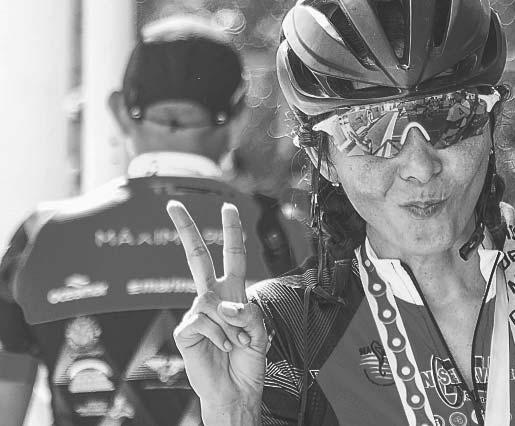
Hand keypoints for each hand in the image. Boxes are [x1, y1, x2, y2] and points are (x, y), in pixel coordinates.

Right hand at [169, 201, 267, 412]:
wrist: (235, 389)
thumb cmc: (247, 360)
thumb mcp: (260, 332)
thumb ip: (248, 313)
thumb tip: (222, 305)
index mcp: (233, 292)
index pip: (233, 256)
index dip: (232, 232)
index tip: (228, 207)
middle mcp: (212, 297)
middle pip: (198, 258)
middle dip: (187, 230)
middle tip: (173, 204)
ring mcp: (196, 313)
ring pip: (212, 303)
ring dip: (232, 328)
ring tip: (236, 344)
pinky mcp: (185, 331)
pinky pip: (203, 323)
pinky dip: (219, 337)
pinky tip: (222, 349)